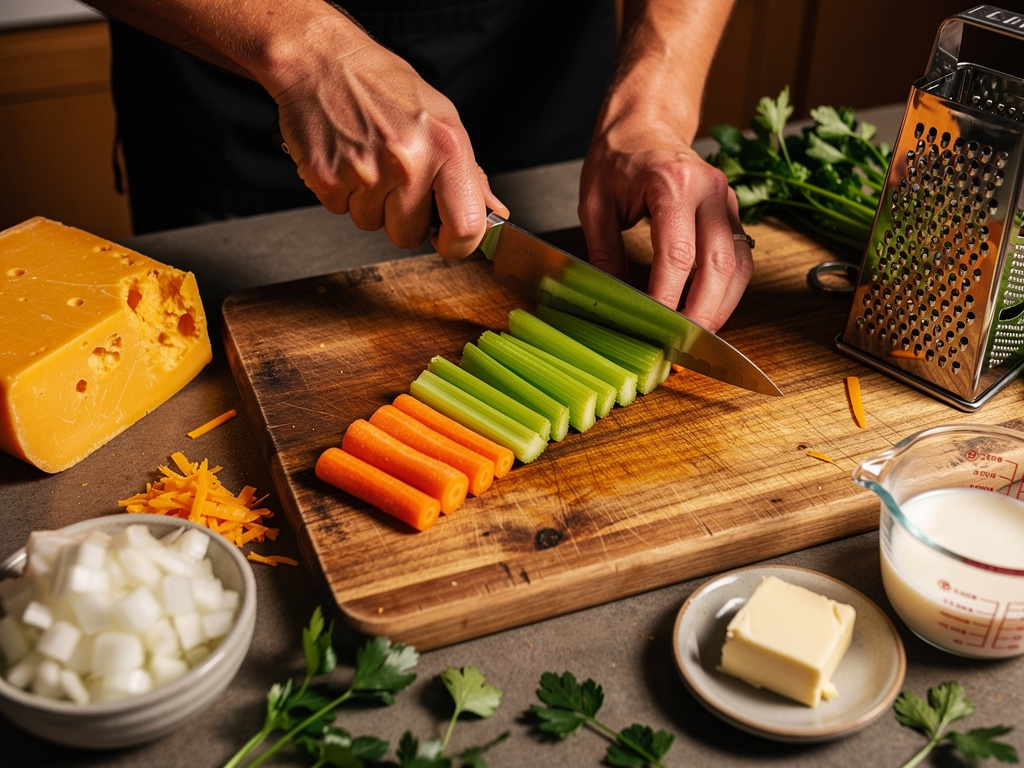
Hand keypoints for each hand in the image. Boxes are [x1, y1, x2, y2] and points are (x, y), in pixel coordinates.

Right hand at [269, 14, 505, 258]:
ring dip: (368, 203)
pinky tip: (345, 157)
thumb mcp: (440, 118)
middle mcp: (408, 161)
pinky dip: (341, 192)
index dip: (458, 245)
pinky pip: (340, 211)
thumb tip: (493, 211)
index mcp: (446, 146)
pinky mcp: (328, 178)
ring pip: (371, 224)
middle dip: (401, 217)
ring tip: (366, 159)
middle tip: (393, 178)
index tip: (447, 241)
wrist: (320, 59)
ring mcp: (366, 172)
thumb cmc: (381, 84)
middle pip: (409, 235)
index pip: (466, 225)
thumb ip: (469, 172)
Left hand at [578, 121, 753, 332]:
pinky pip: (741, 260)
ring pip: (739, 266)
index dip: (667, 297)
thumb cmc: (618, 158)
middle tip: (682, 346)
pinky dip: (729, 292)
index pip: (678, 254)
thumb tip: (611, 301)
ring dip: (722, 308)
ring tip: (698, 338)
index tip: (655, 327)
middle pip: (719, 265)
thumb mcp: (595, 204)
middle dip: (703, 312)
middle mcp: (710, 191)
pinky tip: (710, 312)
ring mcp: (728, 202)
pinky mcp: (734, 214)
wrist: (646, 124)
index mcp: (674, 183)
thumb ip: (604, 253)